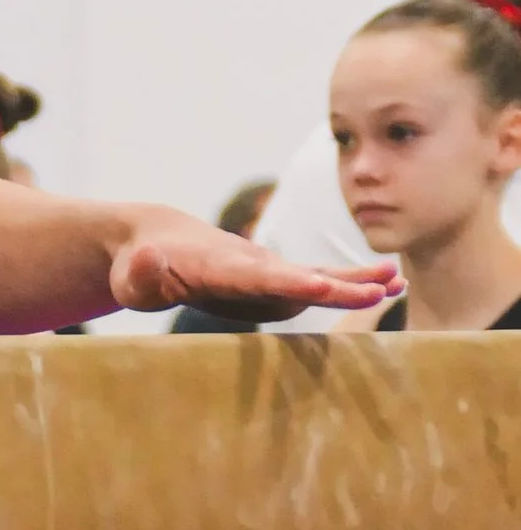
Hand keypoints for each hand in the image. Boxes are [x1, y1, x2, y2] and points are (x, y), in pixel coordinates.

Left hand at [109, 217, 394, 321]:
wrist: (156, 240)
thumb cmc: (137, 267)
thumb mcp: (132, 277)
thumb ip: (143, 274)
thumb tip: (149, 261)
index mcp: (217, 266)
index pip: (256, 276)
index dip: (287, 281)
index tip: (319, 285)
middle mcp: (251, 264)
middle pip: (298, 275)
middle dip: (337, 284)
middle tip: (380, 288)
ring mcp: (266, 272)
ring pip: (316, 275)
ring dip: (355, 281)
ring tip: (397, 281)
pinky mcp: (273, 283)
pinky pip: (315, 284)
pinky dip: (349, 286)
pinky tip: (387, 288)